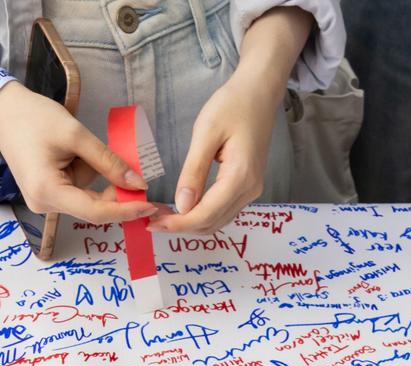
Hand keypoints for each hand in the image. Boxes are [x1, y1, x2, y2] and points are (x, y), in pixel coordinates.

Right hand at [0, 85, 155, 225]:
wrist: (3, 109)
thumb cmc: (35, 117)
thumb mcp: (76, 135)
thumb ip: (108, 162)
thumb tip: (137, 184)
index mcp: (47, 191)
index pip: (96, 212)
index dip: (126, 210)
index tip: (151, 206)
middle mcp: (43, 204)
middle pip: (92, 208)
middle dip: (115, 192)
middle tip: (138, 176)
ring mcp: (42, 201)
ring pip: (86, 198)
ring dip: (95, 176)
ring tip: (76, 145)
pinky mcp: (45, 193)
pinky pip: (76, 190)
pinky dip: (85, 174)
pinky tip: (72, 152)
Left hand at [155, 5, 310, 233]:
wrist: (259, 94)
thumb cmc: (232, 106)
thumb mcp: (206, 134)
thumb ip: (193, 171)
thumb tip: (182, 205)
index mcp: (240, 177)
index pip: (206, 213)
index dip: (179, 224)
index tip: (153, 223)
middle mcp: (249, 190)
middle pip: (212, 223)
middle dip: (182, 227)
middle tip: (152, 221)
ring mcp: (251, 190)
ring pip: (218, 220)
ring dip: (191, 223)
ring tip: (163, 215)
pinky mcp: (247, 186)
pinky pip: (223, 210)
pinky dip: (202, 214)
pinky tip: (184, 207)